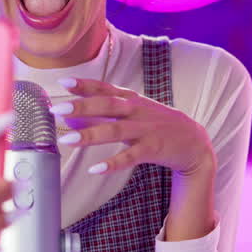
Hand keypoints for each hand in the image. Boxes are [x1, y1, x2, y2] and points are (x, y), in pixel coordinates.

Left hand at [53, 78, 216, 180]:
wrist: (194, 141)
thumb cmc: (156, 124)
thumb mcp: (131, 112)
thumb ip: (101, 112)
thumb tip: (69, 113)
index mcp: (130, 99)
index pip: (104, 89)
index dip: (84, 85)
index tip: (63, 83)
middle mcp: (137, 110)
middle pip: (107, 106)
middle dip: (81, 106)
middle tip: (57, 109)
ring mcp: (146, 129)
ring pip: (115, 131)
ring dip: (90, 135)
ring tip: (66, 140)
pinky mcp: (153, 149)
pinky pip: (131, 156)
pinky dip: (113, 162)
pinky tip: (96, 169)